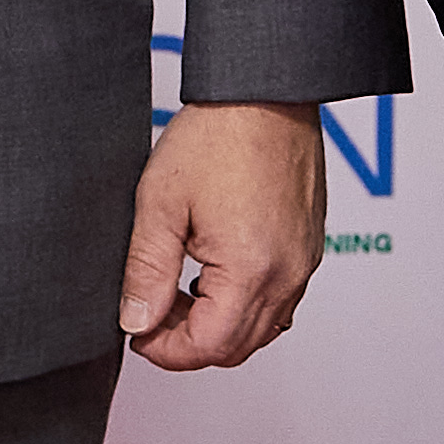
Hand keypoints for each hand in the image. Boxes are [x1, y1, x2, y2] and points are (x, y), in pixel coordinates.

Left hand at [121, 100, 326, 372]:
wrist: (266, 93)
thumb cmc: (216, 136)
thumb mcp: (160, 203)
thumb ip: (145, 271)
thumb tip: (135, 322)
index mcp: (251, 270)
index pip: (208, 347)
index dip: (165, 350)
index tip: (136, 332)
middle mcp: (288, 276)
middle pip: (237, 347)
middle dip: (188, 342)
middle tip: (150, 311)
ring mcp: (304, 264)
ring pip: (261, 329)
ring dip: (217, 324)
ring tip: (176, 288)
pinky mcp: (308, 249)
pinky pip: (279, 301)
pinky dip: (243, 304)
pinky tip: (211, 272)